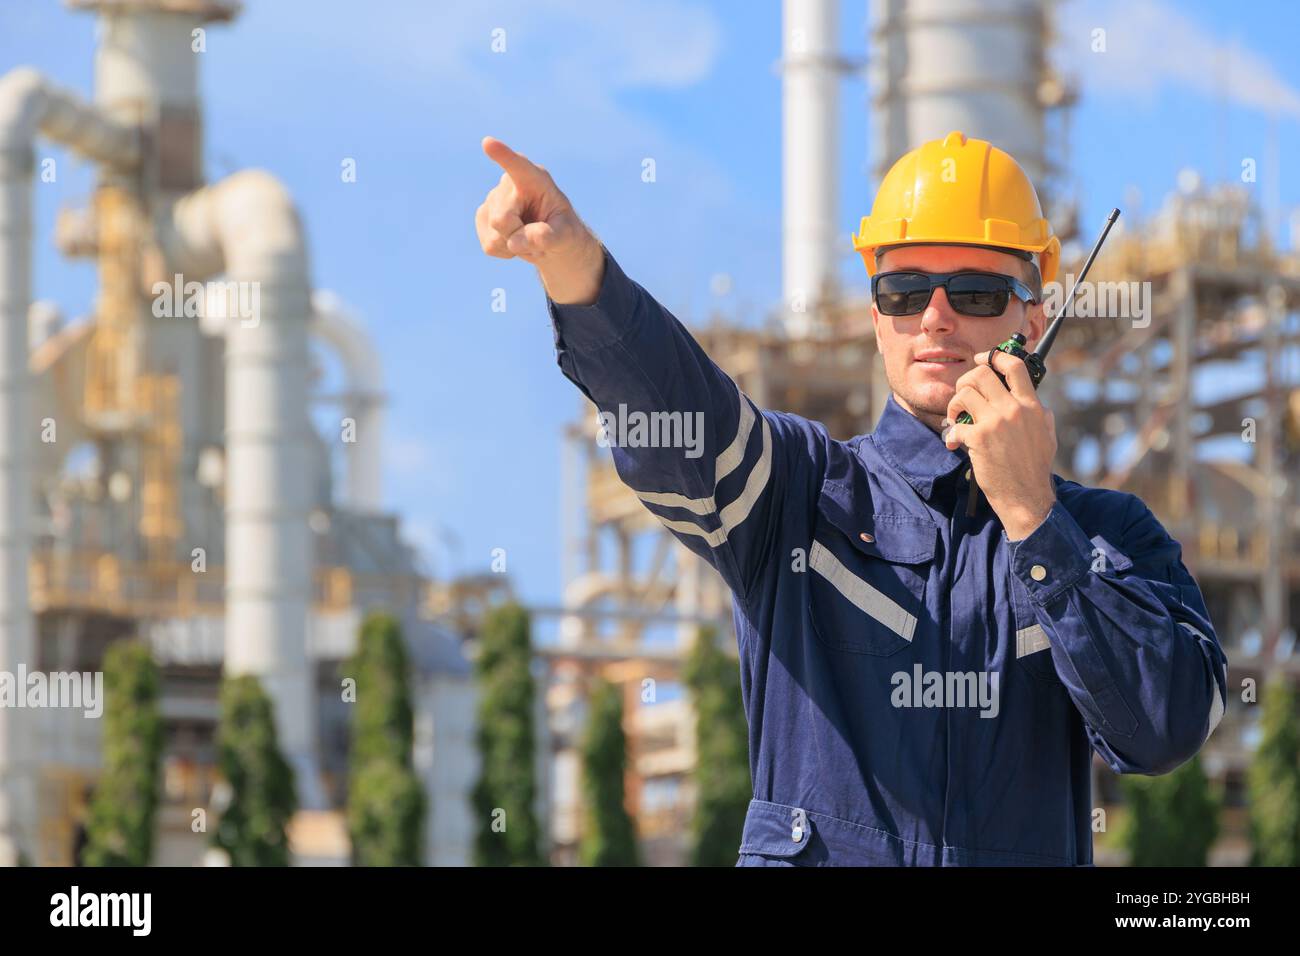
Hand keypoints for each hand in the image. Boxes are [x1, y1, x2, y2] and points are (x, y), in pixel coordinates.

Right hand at [476, 136, 603, 303]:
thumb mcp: (566, 235)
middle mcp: (509, 184)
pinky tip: (516, 241)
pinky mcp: (482, 217)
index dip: (503, 156)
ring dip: (514, 245)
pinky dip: (505, 252)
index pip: (518, 166)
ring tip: (528, 236)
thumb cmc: (563, 231)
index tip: (488, 143)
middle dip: (519, 235)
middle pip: (502, 219)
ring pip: (495, 235)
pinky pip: (489, 245)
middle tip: (539, 235)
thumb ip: (548, 236)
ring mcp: (492, 200)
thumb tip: (515, 241)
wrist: (552, 242)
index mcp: (535, 179)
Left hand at [942, 349, 1057, 539]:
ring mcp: (996, 422)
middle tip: (962, 397)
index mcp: (1031, 405)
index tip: (983, 359)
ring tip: (956, 420)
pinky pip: (955, 426)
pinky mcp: (979, 439)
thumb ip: (1040, 414)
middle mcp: (1014, 409)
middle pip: (981, 374)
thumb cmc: (1035, 468)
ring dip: (954, 406)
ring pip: (964, 394)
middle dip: (965, 381)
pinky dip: (950, 434)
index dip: (995, 356)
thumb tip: (1035, 401)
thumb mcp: (1047, 435)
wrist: (1026, 497)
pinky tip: (953, 444)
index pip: (1014, 366)